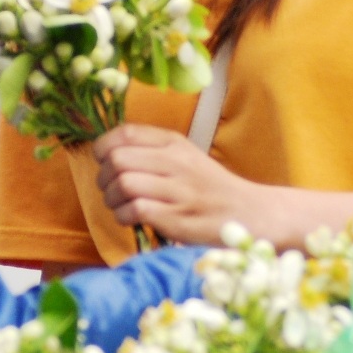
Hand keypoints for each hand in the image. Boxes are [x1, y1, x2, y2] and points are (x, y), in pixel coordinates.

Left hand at [92, 125, 266, 246]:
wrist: (249, 212)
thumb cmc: (209, 186)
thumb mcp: (185, 156)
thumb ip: (150, 150)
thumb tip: (106, 153)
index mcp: (175, 142)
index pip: (125, 133)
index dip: (103, 148)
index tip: (104, 162)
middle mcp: (177, 161)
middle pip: (118, 160)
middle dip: (104, 178)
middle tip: (111, 189)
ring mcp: (178, 190)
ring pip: (124, 184)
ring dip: (112, 199)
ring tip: (121, 205)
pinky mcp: (178, 218)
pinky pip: (135, 210)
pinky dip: (124, 217)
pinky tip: (131, 219)